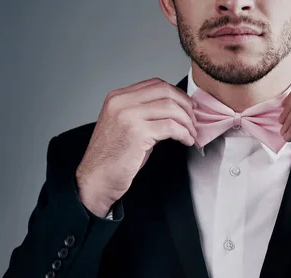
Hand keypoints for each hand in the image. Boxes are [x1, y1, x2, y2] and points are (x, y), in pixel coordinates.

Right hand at [76, 78, 197, 216]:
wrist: (96, 179)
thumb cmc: (113, 158)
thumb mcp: (127, 127)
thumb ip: (146, 114)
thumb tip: (175, 112)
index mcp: (118, 98)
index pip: (155, 84)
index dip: (177, 94)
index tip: (189, 107)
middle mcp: (121, 102)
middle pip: (165, 92)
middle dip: (185, 106)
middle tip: (194, 121)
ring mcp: (128, 116)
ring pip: (171, 108)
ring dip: (187, 122)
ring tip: (191, 134)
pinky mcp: (137, 132)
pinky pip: (171, 127)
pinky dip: (184, 134)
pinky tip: (186, 141)